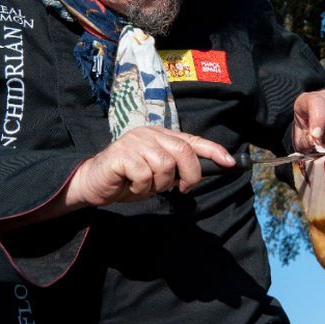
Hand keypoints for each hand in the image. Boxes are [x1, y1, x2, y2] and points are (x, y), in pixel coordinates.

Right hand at [66, 126, 234, 207]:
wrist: (94, 184)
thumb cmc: (128, 180)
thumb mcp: (158, 175)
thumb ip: (176, 170)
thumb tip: (201, 175)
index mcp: (160, 135)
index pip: (192, 140)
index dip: (213, 150)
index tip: (231, 162)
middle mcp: (149, 133)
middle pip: (183, 152)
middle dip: (190, 175)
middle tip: (182, 189)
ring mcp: (135, 141)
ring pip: (165, 166)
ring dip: (159, 185)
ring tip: (144, 186)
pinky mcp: (122, 154)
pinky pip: (145, 175)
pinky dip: (142, 188)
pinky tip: (131, 186)